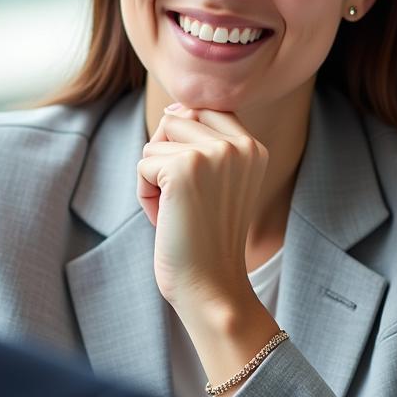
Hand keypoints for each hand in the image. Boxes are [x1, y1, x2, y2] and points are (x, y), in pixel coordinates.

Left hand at [137, 106, 268, 318]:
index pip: (203, 111)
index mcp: (254, 146)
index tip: (195, 185)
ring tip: (178, 212)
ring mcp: (213, 153)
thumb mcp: (217, 182)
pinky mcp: (184, 167)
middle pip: (175, 121)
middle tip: (186, 200)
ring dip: (154, 178)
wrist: (212, 287)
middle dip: (166, 159)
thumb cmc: (206, 238)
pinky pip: (143, 165)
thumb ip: (203, 142)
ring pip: (156, 142)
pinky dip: (145, 195)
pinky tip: (168, 220)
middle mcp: (239, 145)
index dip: (185, 143)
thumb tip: (173, 108)